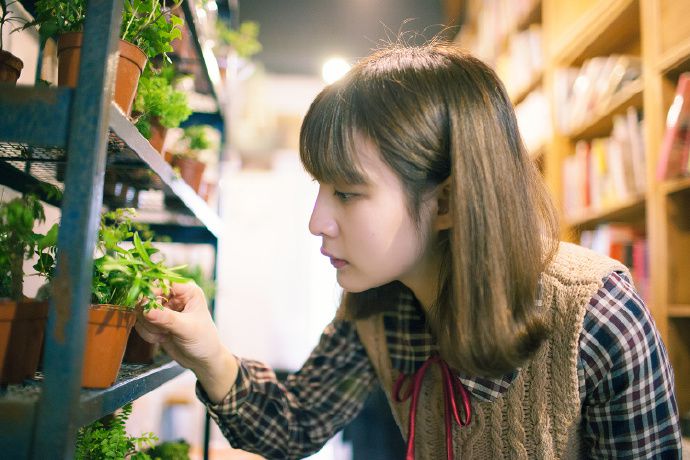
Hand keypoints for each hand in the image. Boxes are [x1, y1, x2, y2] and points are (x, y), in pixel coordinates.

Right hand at [135, 282, 237, 401]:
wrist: (202, 360)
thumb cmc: (204, 341)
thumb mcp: (187, 329)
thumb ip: (167, 319)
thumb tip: (146, 310)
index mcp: (187, 291)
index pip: (163, 282)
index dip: (151, 292)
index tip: (146, 306)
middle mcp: (174, 296)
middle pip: (147, 296)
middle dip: (149, 315)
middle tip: (161, 328)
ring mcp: (163, 308)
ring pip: (141, 310)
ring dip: (149, 326)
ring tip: (165, 335)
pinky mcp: (155, 320)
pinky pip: (140, 323)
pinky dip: (147, 333)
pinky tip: (162, 339)